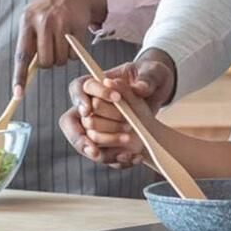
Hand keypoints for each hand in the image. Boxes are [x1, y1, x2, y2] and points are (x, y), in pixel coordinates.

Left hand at [12, 0, 106, 95]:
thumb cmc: (50, 9)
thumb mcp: (34, 17)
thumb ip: (29, 40)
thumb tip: (27, 71)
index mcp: (27, 21)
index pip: (22, 55)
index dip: (19, 77)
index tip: (17, 95)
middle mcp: (43, 21)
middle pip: (45, 62)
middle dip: (49, 61)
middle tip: (52, 49)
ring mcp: (62, 22)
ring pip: (61, 60)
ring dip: (62, 57)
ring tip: (63, 41)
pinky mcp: (78, 25)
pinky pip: (74, 55)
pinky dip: (74, 53)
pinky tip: (73, 38)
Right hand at [59, 48, 174, 167]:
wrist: (158, 95)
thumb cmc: (150, 77)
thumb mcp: (152, 72)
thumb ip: (147, 78)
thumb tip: (140, 88)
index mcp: (96, 83)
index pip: (79, 88)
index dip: (81, 99)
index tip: (90, 109)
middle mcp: (90, 106)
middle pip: (71, 122)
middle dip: (87, 132)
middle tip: (98, 143)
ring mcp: (97, 127)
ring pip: (87, 142)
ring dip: (106, 144)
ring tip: (128, 140)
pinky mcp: (109, 143)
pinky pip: (105, 156)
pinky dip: (118, 158)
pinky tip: (135, 156)